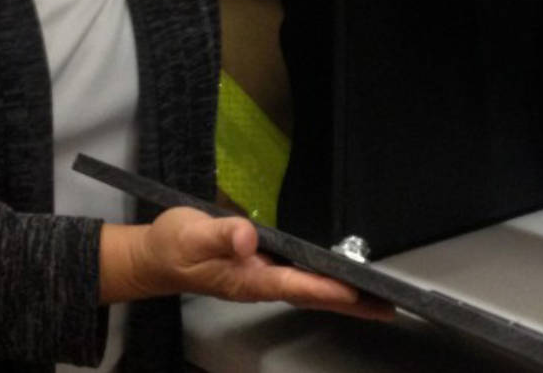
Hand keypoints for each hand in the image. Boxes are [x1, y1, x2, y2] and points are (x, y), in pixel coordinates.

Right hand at [130, 207, 394, 320]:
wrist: (154, 257)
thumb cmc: (173, 245)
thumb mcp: (191, 234)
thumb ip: (220, 235)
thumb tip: (247, 237)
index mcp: (248, 279)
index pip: (296, 285)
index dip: (327, 289)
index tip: (358, 293)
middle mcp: (261, 284)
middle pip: (314, 297)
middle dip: (351, 305)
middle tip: (388, 307)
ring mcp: (262, 280)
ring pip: (311, 292)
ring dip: (345, 298)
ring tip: (378, 301)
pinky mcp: (262, 272)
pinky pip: (302, 283)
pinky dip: (327, 286)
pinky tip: (343, 284)